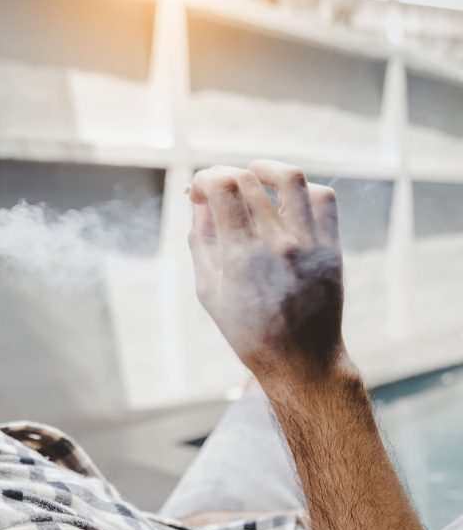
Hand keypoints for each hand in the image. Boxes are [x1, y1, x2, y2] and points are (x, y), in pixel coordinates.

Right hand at [188, 161, 345, 384]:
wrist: (300, 360)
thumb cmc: (246, 330)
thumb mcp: (208, 289)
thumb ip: (201, 241)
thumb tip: (198, 201)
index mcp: (241, 255)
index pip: (222, 186)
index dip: (205, 178)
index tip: (197, 189)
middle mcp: (277, 242)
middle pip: (249, 178)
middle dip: (224, 173)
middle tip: (216, 186)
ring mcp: (308, 243)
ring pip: (291, 178)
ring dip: (266, 168)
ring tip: (253, 175)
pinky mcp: (331, 247)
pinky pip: (323, 198)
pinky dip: (302, 190)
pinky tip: (286, 199)